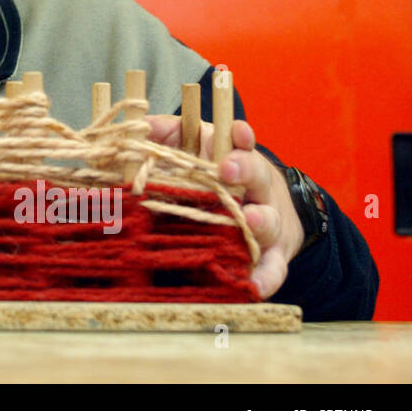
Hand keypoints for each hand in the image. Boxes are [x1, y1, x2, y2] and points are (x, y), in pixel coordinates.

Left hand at [145, 115, 304, 298]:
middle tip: (227, 169)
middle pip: (257, 177)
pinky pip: (271, 270)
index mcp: (237, 162)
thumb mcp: (198, 150)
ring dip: (260, 221)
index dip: (240, 137)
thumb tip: (140, 124)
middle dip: (244, 170)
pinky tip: (253, 286)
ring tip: (250, 220)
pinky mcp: (271, 257)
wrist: (264, 213)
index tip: (235, 130)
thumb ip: (170, 135)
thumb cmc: (219, 180)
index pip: (242, 144)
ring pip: (269, 222)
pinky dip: (265, 278)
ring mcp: (267, 225)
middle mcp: (256, 191)